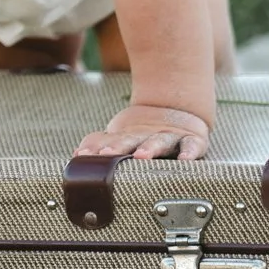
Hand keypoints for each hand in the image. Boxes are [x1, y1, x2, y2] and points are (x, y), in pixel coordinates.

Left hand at [73, 105, 210, 162]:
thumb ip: (100, 144)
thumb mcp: (122, 137)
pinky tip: (185, 159)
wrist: (178, 109)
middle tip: (106, 153)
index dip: (97, 148)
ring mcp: (169, 137)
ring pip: (160, 142)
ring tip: (141, 155)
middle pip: (131, 140)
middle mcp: (147, 137)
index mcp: (130, 137)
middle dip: (118, 147)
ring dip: (150, 148)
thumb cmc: (145, 133)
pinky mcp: (191, 140)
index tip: (83, 155)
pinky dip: (189, 152)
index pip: (111, 142)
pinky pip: (192, 146)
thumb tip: (77, 155)